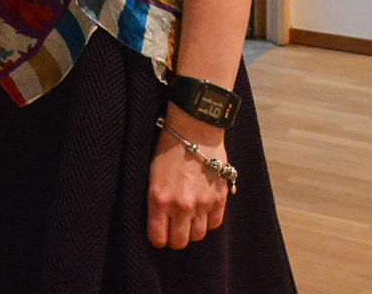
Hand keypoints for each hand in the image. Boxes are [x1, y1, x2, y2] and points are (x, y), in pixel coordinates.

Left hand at [147, 125, 230, 247]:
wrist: (194, 130)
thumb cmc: (167, 149)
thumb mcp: (152, 175)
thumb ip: (156, 200)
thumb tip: (160, 221)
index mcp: (159, 199)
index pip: (158, 237)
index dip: (158, 239)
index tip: (159, 235)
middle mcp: (181, 206)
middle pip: (180, 242)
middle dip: (175, 239)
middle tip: (174, 231)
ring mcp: (202, 204)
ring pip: (199, 236)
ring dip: (193, 231)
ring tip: (189, 221)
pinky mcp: (220, 199)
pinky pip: (215, 224)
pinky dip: (209, 221)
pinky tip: (203, 212)